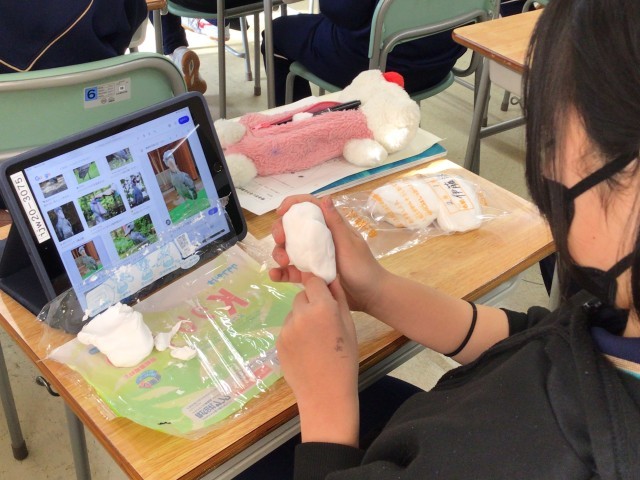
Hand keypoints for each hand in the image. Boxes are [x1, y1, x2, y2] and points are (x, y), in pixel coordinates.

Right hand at [270, 195, 386, 312]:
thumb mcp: (349, 244)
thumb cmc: (363, 267)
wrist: (369, 296)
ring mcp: (312, 257)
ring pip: (288, 249)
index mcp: (329, 226)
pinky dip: (280, 272)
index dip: (293, 204)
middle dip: (280, 230)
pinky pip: (290, 271)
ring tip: (283, 261)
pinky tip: (274, 275)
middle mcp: (318, 238)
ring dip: (279, 252)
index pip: (309, 207)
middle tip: (280, 240)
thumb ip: (336, 223)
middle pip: (292, 227)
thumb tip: (325, 196)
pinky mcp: (309, 274)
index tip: (280, 212)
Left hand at [276, 275, 358, 445]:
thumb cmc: (345, 360)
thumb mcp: (349, 326)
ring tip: (315, 340)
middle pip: (302, 296)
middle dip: (311, 303)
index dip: (320, 287)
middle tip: (324, 322)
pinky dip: (296, 333)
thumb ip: (339, 299)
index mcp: (322, 308)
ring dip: (302, 318)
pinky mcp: (278, 341)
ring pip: (294, 312)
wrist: (325, 394)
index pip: (314, 281)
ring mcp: (286, 329)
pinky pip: (288, 328)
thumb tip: (332, 278)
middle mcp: (301, 314)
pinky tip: (306, 350)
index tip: (325, 295)